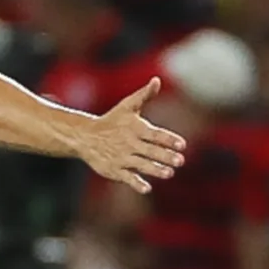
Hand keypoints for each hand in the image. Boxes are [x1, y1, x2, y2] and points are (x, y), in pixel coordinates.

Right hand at [81, 78, 186, 192]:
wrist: (86, 137)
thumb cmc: (112, 120)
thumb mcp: (127, 106)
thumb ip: (145, 95)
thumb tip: (157, 80)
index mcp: (135, 128)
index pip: (155, 134)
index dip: (169, 139)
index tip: (182, 145)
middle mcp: (129, 143)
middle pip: (150, 150)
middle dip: (165, 156)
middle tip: (181, 161)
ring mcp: (122, 158)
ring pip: (141, 165)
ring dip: (155, 169)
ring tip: (169, 173)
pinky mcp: (114, 170)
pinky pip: (127, 177)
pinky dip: (136, 183)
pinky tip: (147, 188)